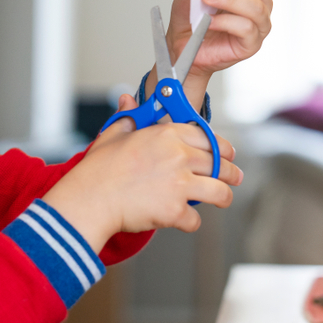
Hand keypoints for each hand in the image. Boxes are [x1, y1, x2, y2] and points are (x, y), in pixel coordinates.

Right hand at [42, 94, 241, 252]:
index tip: (225, 152)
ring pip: (220, 191)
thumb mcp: (112, 136)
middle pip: (220, 164)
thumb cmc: (97, 171)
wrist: (89, 201)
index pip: (207, 136)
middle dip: (231, 172)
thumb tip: (127, 100)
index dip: (221, 146)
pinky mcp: (175, 211)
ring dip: (225, 196)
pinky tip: (182, 219)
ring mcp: (179, 185)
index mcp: (165, 135)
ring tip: (224, 198)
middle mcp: (178, 157)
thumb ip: (127, 117)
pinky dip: (190, 222)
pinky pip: (195, 219)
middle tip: (234, 177)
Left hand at [146, 0, 271, 107]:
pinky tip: (211, 22)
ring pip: (255, 6)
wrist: (182, 47)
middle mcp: (256, 0)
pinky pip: (247, 28)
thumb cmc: (190, 20)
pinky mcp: (253, 42)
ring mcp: (258, 22)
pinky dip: (227, 22)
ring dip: (230, 0)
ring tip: (208, 0)